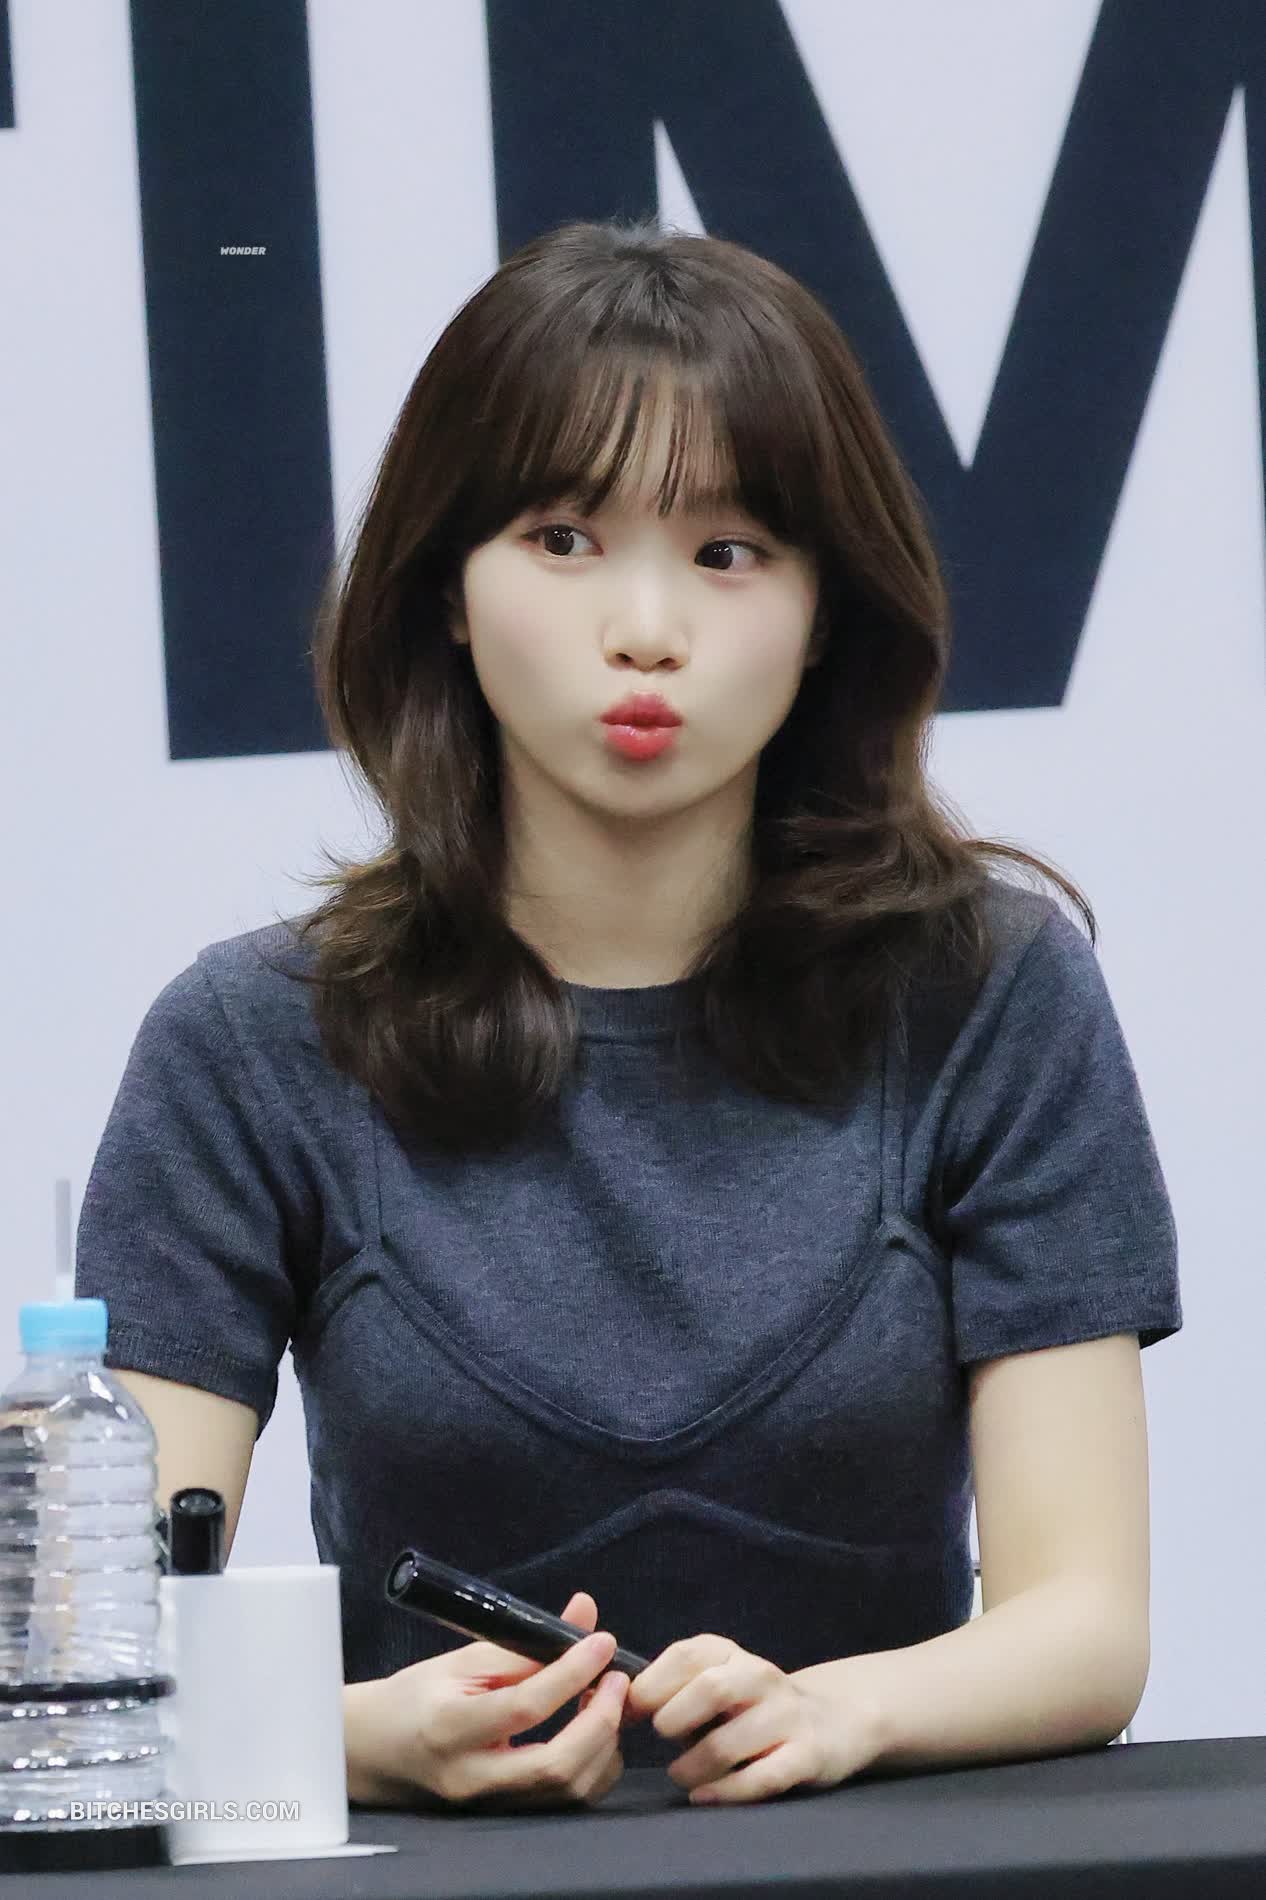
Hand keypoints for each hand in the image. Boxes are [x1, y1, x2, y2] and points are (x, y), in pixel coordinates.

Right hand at [344, 1591, 628, 1810]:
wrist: (381, 1749)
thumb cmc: (420, 1694)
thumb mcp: (464, 1658)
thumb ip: (527, 1642)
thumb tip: (585, 1613)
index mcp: (450, 1728)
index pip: (525, 1707)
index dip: (572, 1673)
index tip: (603, 1643)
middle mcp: (472, 1776)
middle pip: (555, 1764)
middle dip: (600, 1719)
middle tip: (617, 1678)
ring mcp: (492, 1804)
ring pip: (569, 1787)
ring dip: (604, 1741)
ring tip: (606, 1697)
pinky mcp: (510, 1814)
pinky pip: (569, 1798)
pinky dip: (597, 1763)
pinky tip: (595, 1728)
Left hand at [622, 1634, 882, 1804]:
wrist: (831, 1720)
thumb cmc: (751, 1705)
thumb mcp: (715, 1680)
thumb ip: (671, 1688)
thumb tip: (614, 1704)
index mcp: (730, 1653)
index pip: (686, 1655)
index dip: (650, 1685)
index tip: (630, 1712)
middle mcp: (760, 1677)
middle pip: (708, 1689)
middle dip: (673, 1719)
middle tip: (662, 1738)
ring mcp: (786, 1716)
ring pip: (727, 1743)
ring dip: (692, 1767)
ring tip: (681, 1774)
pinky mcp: (806, 1755)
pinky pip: (759, 1779)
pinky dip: (724, 1792)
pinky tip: (703, 1796)